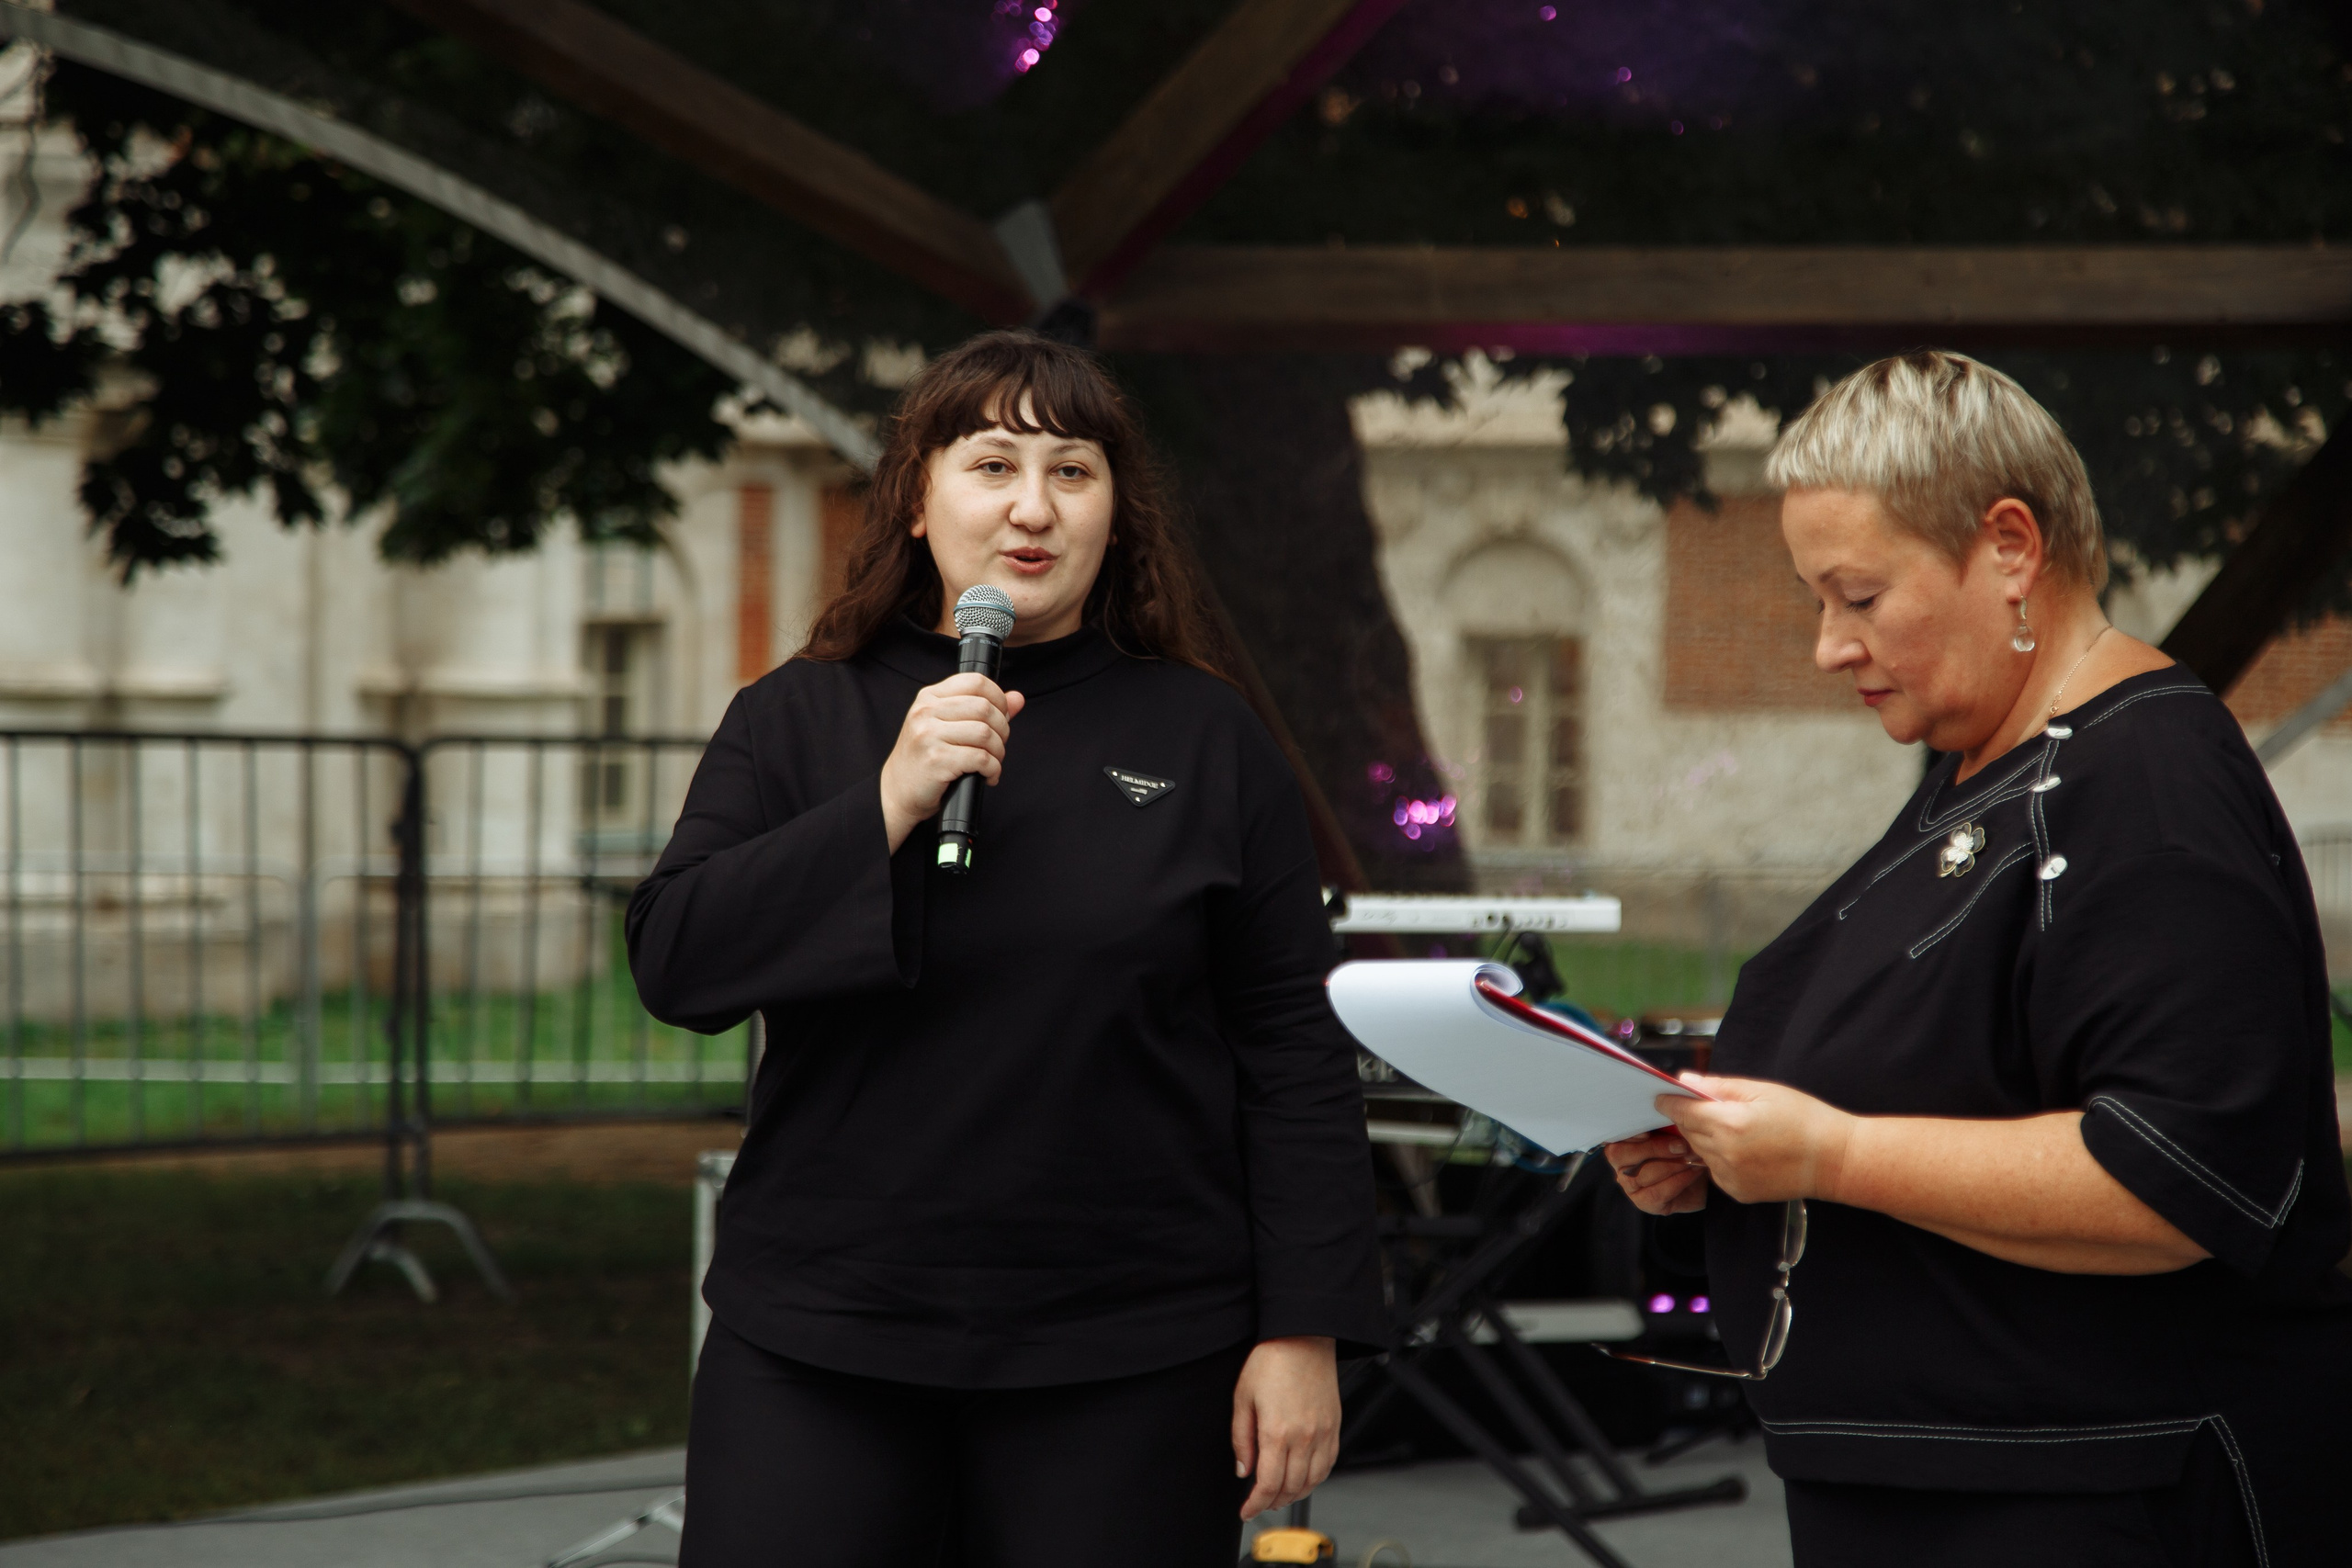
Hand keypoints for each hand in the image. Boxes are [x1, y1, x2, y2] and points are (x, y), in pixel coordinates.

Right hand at [877, 673, 1025, 851]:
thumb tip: (1017, 699)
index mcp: (929, 697)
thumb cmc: (924, 759)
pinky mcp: (936, 760)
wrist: (897, 792)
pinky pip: (981, 758)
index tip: (1002, 716)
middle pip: (985, 708)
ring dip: (999, 752)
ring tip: (993, 762)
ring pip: (985, 733)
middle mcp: (926, 711)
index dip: (998, 698)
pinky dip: (993, 769)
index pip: (976, 681)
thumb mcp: (948, 726)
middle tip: (998, 746)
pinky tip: (988, 775)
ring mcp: (929, 735)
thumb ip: (983, 709)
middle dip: (1002, 730)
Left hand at [1232, 1336, 1338, 1519]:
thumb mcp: (1243, 1398)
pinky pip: (1328, 1465)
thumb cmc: (1271, 1360)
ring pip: (1312, 1481)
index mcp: (1277, 1432)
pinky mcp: (1334, 1426)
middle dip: (1273, 1502)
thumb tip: (1243, 1470)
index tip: (1246, 1511)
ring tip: (1280, 1495)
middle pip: (1291, 1488)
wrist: (1303, 1337)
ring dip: (1295, 1495)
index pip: (1268, 1484)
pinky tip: (1303, 1478)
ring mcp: (1323, 1433)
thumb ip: (1241, 1439)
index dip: (1255, 1504)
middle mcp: (1304, 1437)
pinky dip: (1315, 1479)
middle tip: (1259, 1503)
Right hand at [1605, 1130, 1710, 1214]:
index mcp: (1623, 1141)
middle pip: (1621, 1155)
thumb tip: (1663, 1102)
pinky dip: (1677, 1181)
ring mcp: (1630, 1185)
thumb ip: (1662, 1120)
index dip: (1629, 1134)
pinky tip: (1692, 1172)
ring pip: (1640, 1174)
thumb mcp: (1673, 1129)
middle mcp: (1621, 1164)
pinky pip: (1656, 1192)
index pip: (1614, 1136)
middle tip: (1681, 1145)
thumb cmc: (1683, 1149)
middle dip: (1654, 1148)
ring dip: (1671, 1165)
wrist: (1702, 1178)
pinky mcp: (1644, 1202)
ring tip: (1691, 1158)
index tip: (1649, 1131)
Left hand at [1656, 1075, 1855, 1204]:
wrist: (1834, 1160)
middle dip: (1692, 1117)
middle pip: (1688, 1131)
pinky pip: (1715, 1170)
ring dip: (1706, 1138)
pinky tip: (1746, 1149)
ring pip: (1700, 1151)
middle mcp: (1724, 1153)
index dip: (1669, 1101)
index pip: (1682, 1111)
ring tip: (1737, 1128)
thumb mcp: (1763, 1091)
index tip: (1661, 1095)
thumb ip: (1719, 1087)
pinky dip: (1720, 1158)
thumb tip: (1685, 1080)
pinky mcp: (1737, 1192)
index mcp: (1729, 1123)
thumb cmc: (1804, 1119)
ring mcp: (1730, 1176)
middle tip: (1711, 1107)